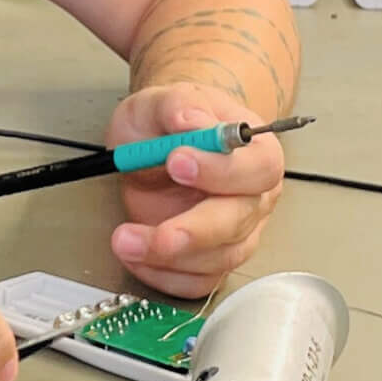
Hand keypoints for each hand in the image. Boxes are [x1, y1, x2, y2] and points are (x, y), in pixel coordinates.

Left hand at [103, 83, 286, 298]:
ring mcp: (235, 231)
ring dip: (169, 257)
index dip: (220, 171)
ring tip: (125, 239)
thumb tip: (190, 122)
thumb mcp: (166, 100)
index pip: (256, 169)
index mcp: (255, 153)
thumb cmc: (173, 120)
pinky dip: (164, 275)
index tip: (177, 161)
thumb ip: (180, 106)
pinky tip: (135, 257)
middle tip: (159, 233)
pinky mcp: (209, 257)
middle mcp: (253, 196)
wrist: (162, 137)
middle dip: (195, 231)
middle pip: (239, 223)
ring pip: (218, 258)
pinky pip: (196, 280)